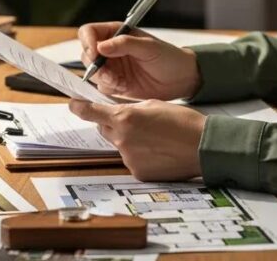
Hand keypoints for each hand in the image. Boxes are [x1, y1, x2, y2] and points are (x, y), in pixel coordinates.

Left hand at [69, 99, 205, 180]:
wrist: (203, 146)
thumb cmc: (183, 122)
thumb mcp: (153, 104)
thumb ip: (130, 108)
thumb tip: (118, 111)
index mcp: (125, 118)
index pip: (91, 112)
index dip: (79, 107)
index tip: (73, 104)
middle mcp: (122, 139)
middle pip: (105, 129)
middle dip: (114, 124)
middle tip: (135, 122)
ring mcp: (129, 158)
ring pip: (119, 145)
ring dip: (129, 140)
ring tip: (155, 138)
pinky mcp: (138, 172)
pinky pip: (131, 160)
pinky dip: (140, 155)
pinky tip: (158, 152)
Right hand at [78, 22, 200, 99]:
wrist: (181, 79)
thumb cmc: (169, 57)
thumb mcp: (149, 47)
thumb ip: (125, 44)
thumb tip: (101, 46)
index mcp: (116, 33)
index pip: (89, 32)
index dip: (87, 42)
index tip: (95, 54)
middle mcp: (110, 49)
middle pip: (86, 54)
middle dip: (94, 65)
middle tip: (109, 74)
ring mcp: (111, 67)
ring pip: (92, 72)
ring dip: (102, 78)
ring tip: (119, 82)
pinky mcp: (115, 83)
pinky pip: (101, 86)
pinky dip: (109, 88)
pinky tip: (124, 87)